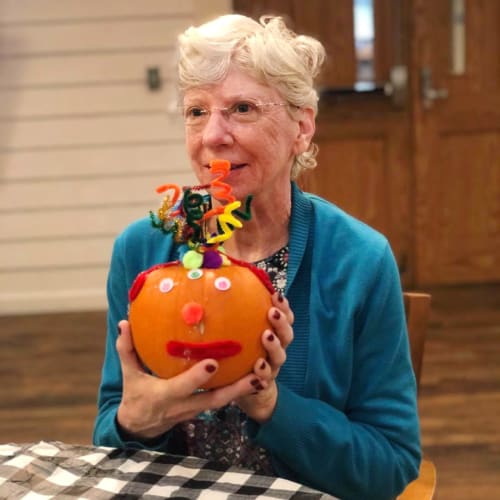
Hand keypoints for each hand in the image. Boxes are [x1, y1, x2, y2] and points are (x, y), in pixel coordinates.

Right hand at [115, 320, 263, 440]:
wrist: (140, 427)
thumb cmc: (135, 395)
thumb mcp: (129, 374)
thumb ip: (127, 349)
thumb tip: (124, 323)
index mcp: (164, 396)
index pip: (183, 387)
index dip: (197, 377)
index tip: (214, 362)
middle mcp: (183, 406)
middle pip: (213, 401)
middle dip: (235, 390)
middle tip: (257, 374)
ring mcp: (194, 411)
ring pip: (222, 403)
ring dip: (242, 391)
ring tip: (263, 375)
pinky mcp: (201, 410)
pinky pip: (221, 402)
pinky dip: (236, 391)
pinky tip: (253, 375)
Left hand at [235, 292, 293, 422]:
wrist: (246, 391)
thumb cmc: (239, 357)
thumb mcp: (237, 335)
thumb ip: (233, 316)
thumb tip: (219, 288)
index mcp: (273, 334)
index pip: (284, 317)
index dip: (284, 306)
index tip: (276, 294)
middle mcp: (276, 349)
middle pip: (286, 334)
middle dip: (282, 322)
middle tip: (272, 312)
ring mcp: (272, 367)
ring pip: (280, 356)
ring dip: (274, 345)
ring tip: (266, 336)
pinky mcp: (264, 384)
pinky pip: (266, 378)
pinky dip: (264, 371)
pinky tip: (258, 366)